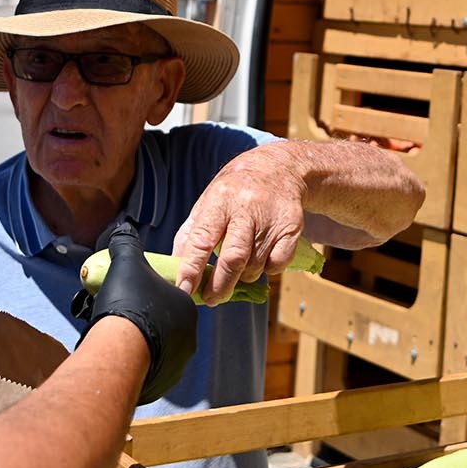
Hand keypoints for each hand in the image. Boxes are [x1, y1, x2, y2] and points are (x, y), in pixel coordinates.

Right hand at [70, 222, 197, 403]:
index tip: (135, 298)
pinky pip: (154, 370)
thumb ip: (127, 245)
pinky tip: (123, 359)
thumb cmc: (127, 303)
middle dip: (148, 321)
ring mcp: (179, 359)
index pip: (173, 297)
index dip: (152, 296)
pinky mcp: (165, 379)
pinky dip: (140, 365)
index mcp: (185, 305)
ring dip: (145, 344)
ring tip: (121, 339)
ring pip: (161, 348)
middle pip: (166, 324)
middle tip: (125, 318)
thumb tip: (123, 231)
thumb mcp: (127, 264)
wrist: (118, 348)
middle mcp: (189, 333)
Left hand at [170, 150, 307, 304]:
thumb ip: (191, 233)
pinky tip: (262, 257)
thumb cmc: (235, 191)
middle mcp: (246, 209)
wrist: (279, 168)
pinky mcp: (291, 227)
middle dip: (220, 286)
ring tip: (238, 267)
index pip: (201, 240)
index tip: (184, 290)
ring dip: (243, 276)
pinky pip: (277, 264)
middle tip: (211, 299)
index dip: (191, 268)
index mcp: (219, 202)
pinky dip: (267, 270)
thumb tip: (175, 267)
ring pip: (254, 266)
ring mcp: (270, 219)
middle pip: (233, 259)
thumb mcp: (208, 203)